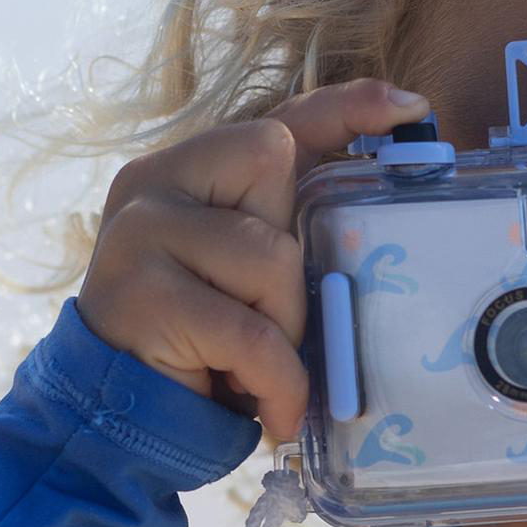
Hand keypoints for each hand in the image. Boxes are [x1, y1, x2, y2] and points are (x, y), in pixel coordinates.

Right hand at [77, 77, 428, 444]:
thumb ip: (291, 240)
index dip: (346, 109)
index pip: (277, 122)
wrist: (116, 419)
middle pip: (275, 167)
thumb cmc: (201, 351)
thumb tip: (379, 220)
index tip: (410, 107)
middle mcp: (154, 182)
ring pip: (270, 256)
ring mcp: (140, 231)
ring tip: (257, 372)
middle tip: (271, 323)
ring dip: (284, 329)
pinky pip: (251, 332)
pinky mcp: (142, 294)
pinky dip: (277, 381)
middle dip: (296, 260)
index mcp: (187, 170)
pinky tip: (273, 410)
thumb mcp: (251, 284)